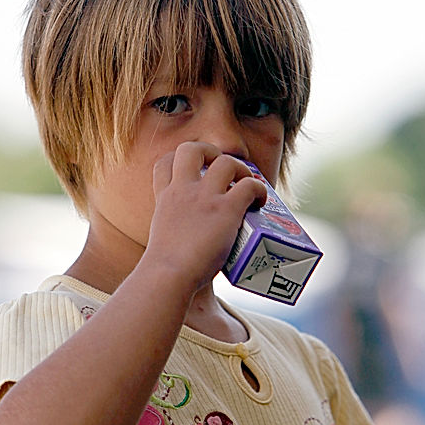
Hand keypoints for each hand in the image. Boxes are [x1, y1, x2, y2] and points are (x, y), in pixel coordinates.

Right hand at [147, 142, 266, 291]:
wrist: (168, 276)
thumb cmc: (166, 271)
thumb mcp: (163, 240)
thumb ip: (177, 233)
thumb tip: (193, 250)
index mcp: (165, 199)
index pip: (165, 163)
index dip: (180, 161)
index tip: (193, 173)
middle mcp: (183, 191)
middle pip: (191, 148)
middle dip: (210, 152)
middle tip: (223, 170)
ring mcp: (204, 197)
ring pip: (226, 161)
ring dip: (241, 170)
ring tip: (246, 185)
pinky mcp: (226, 210)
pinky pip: (249, 185)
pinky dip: (259, 189)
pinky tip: (260, 201)